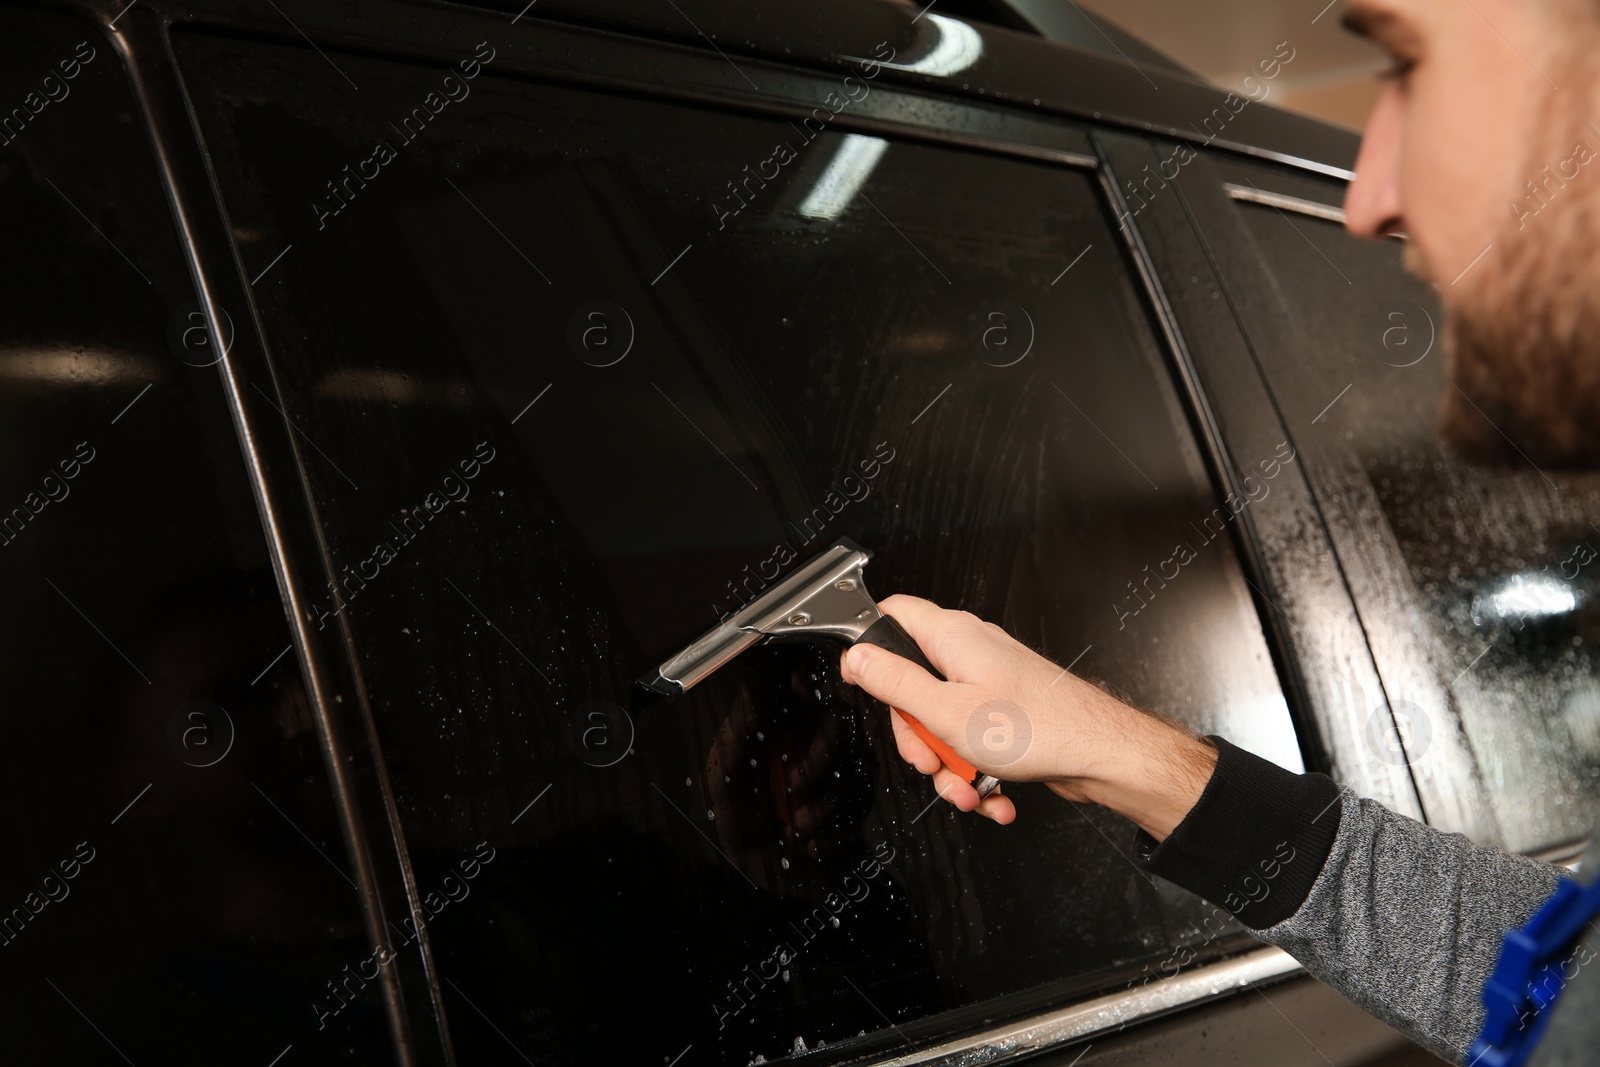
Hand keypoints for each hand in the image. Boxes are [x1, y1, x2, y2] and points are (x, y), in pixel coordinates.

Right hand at [839, 594, 1216, 837]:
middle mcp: (972, 654)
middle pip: (913, 686)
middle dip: (916, 735)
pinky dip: (977, 775)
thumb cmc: (1041, 729)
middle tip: (929, 758)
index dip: (870, 644)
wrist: (1104, 757)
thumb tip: (856, 658)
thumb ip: (895, 683)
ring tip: (967, 790)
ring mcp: (992, 684)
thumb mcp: (946, 712)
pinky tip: (991, 797)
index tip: (863, 680)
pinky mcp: (1008, 715)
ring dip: (949, 767)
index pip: (894, 614)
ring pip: (944, 724)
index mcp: (953, 638)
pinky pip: (974, 743)